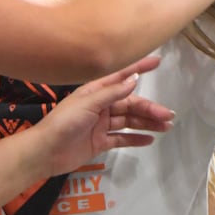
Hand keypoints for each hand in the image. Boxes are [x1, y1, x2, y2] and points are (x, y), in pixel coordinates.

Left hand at [32, 55, 171, 174]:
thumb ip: (112, 93)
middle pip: (130, 104)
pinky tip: (150, 140)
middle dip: (149, 108)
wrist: (46, 152)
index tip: (158, 62)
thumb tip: (135, 79)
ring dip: (147, 123)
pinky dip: (135, 139)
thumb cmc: (63, 122)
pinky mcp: (100, 142)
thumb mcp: (88, 104)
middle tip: (168, 115)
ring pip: (129, 121)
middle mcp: (100, 105)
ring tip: (166, 127)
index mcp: (95, 91)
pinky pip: (121, 138)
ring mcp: (101, 124)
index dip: (139, 68)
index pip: (121, 77)